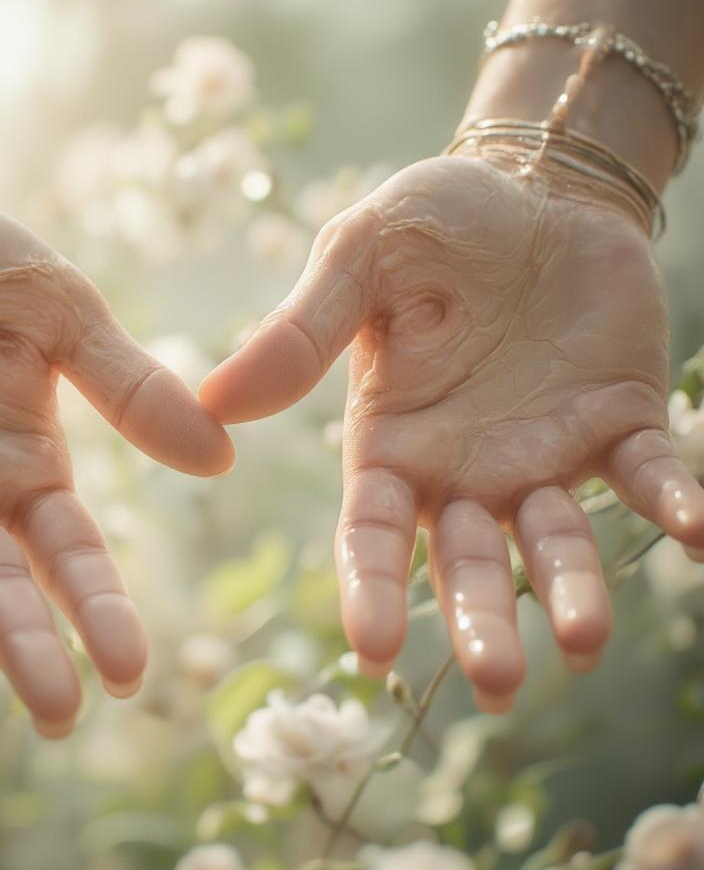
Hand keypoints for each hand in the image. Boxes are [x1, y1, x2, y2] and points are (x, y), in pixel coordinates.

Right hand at [200, 154, 703, 710]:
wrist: (535, 186)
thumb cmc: (431, 223)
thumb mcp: (356, 259)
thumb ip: (300, 332)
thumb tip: (214, 403)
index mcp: (392, 441)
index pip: (372, 532)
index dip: (370, 590)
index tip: (371, 653)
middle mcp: (466, 467)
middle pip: (468, 562)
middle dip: (481, 622)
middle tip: (500, 682)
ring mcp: (546, 452)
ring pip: (558, 541)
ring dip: (573, 590)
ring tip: (583, 639)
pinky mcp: (623, 420)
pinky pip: (650, 474)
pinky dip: (676, 505)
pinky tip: (698, 531)